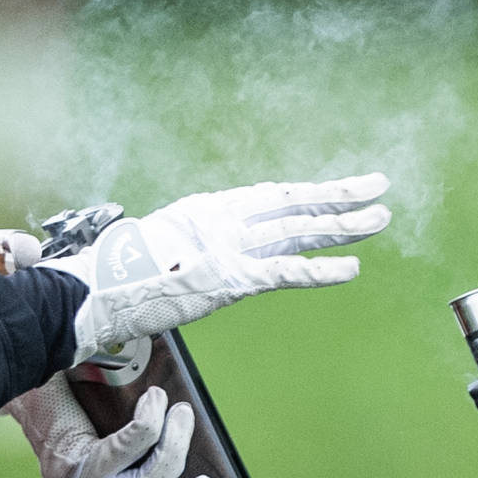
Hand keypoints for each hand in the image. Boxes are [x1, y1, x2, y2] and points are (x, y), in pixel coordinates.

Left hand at [4, 372, 215, 477]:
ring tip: (179, 411)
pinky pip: (119, 453)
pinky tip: (152, 399)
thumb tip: (192, 424)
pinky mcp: (67, 458)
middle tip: (206, 477)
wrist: (24, 363)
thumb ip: (149, 431)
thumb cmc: (75, 389)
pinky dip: (147, 427)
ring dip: (173, 450)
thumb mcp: (118, 418)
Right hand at [48, 176, 390, 365]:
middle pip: (293, 205)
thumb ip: (194, 247)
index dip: (310, 192)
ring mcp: (227, 247)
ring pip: (297, 231)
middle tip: (379, 187)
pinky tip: (352, 268)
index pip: (271, 197)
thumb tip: (207, 254)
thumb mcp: (164, 249)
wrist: (97, 290)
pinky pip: (284, 272)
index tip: (341, 188)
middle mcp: (223, 220)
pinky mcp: (228, 278)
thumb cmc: (121, 276)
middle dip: (339, 197)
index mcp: (208, 210)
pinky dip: (319, 271)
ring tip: (380, 218)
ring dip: (342, 226)